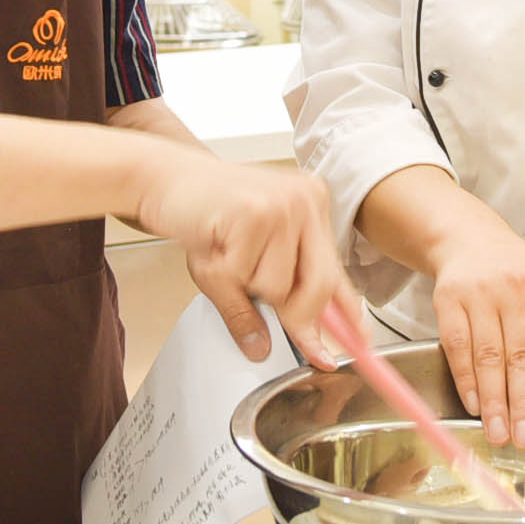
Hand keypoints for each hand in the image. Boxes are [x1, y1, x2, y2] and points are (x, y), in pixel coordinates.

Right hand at [136, 155, 354, 368]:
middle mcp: (305, 202)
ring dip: (246, 285)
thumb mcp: (245, 259)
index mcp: (312, 207)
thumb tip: (271, 345)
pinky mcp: (254, 213)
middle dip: (294, 317)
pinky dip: (223, 273)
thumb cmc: (206, 213)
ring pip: (278, 287)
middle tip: (267, 314)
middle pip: (319, 285)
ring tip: (228, 252)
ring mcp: (283, 205)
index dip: (347, 315)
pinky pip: (245, 275)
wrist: (165, 178)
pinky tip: (216, 244)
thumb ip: (270, 297)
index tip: (359, 344)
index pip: (338, 272)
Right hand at [427, 207, 524, 451]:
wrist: (470, 238)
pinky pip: (458, 348)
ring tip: (499, 434)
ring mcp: (480, 293)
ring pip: (489, 358)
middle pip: (522, 357)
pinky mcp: (449, 299)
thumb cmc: (516, 273)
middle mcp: (517, 288)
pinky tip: (476, 405)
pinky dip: (467, 381)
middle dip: (524, 405)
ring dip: (495, 402)